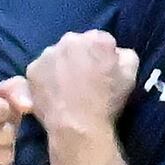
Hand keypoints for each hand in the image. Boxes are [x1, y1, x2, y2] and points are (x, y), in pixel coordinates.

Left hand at [25, 29, 141, 133]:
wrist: (78, 126)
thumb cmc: (108, 101)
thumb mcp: (132, 75)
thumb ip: (126, 56)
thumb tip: (117, 53)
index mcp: (97, 39)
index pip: (103, 40)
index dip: (105, 56)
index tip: (105, 70)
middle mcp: (70, 40)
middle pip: (78, 44)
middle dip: (82, 56)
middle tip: (86, 77)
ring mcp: (47, 54)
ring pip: (57, 55)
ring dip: (63, 65)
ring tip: (68, 86)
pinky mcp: (32, 69)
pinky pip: (42, 69)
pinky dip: (47, 77)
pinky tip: (55, 91)